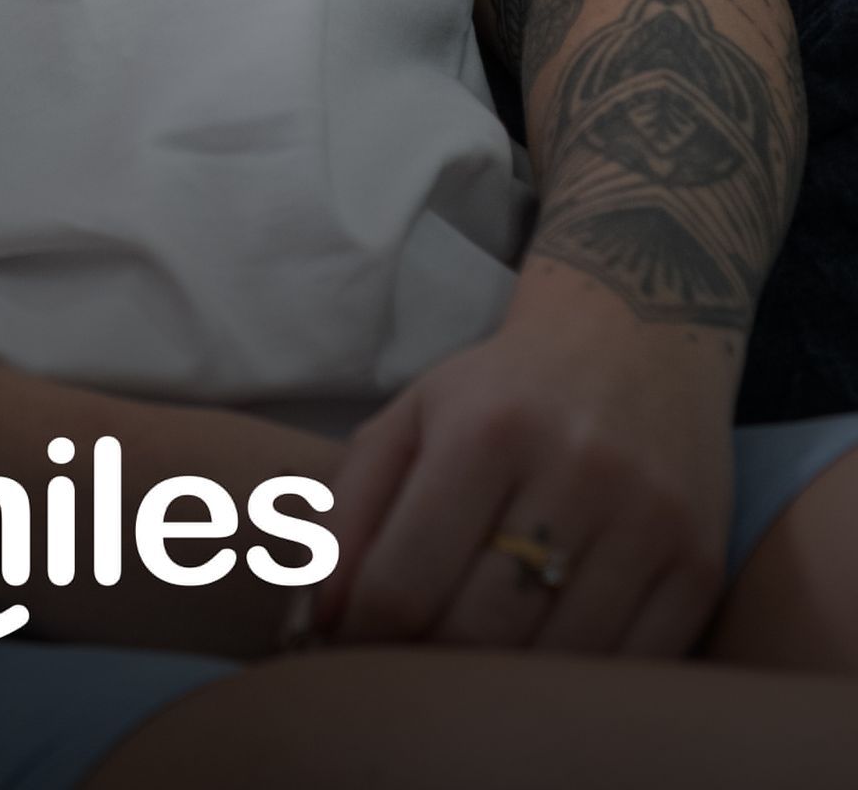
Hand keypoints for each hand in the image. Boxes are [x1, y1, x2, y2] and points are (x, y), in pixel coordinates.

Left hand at [309, 271, 735, 659]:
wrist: (639, 332)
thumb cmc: (507, 388)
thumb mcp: (414, 415)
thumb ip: (350, 509)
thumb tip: (315, 620)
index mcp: (486, 427)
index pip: (405, 581)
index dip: (365, 636)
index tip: (352, 649)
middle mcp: (576, 468)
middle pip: (480, 631)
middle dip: (429, 664)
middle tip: (410, 668)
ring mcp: (648, 519)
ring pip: (555, 661)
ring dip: (503, 684)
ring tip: (474, 666)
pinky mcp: (701, 561)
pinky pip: (631, 668)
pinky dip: (580, 684)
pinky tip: (547, 660)